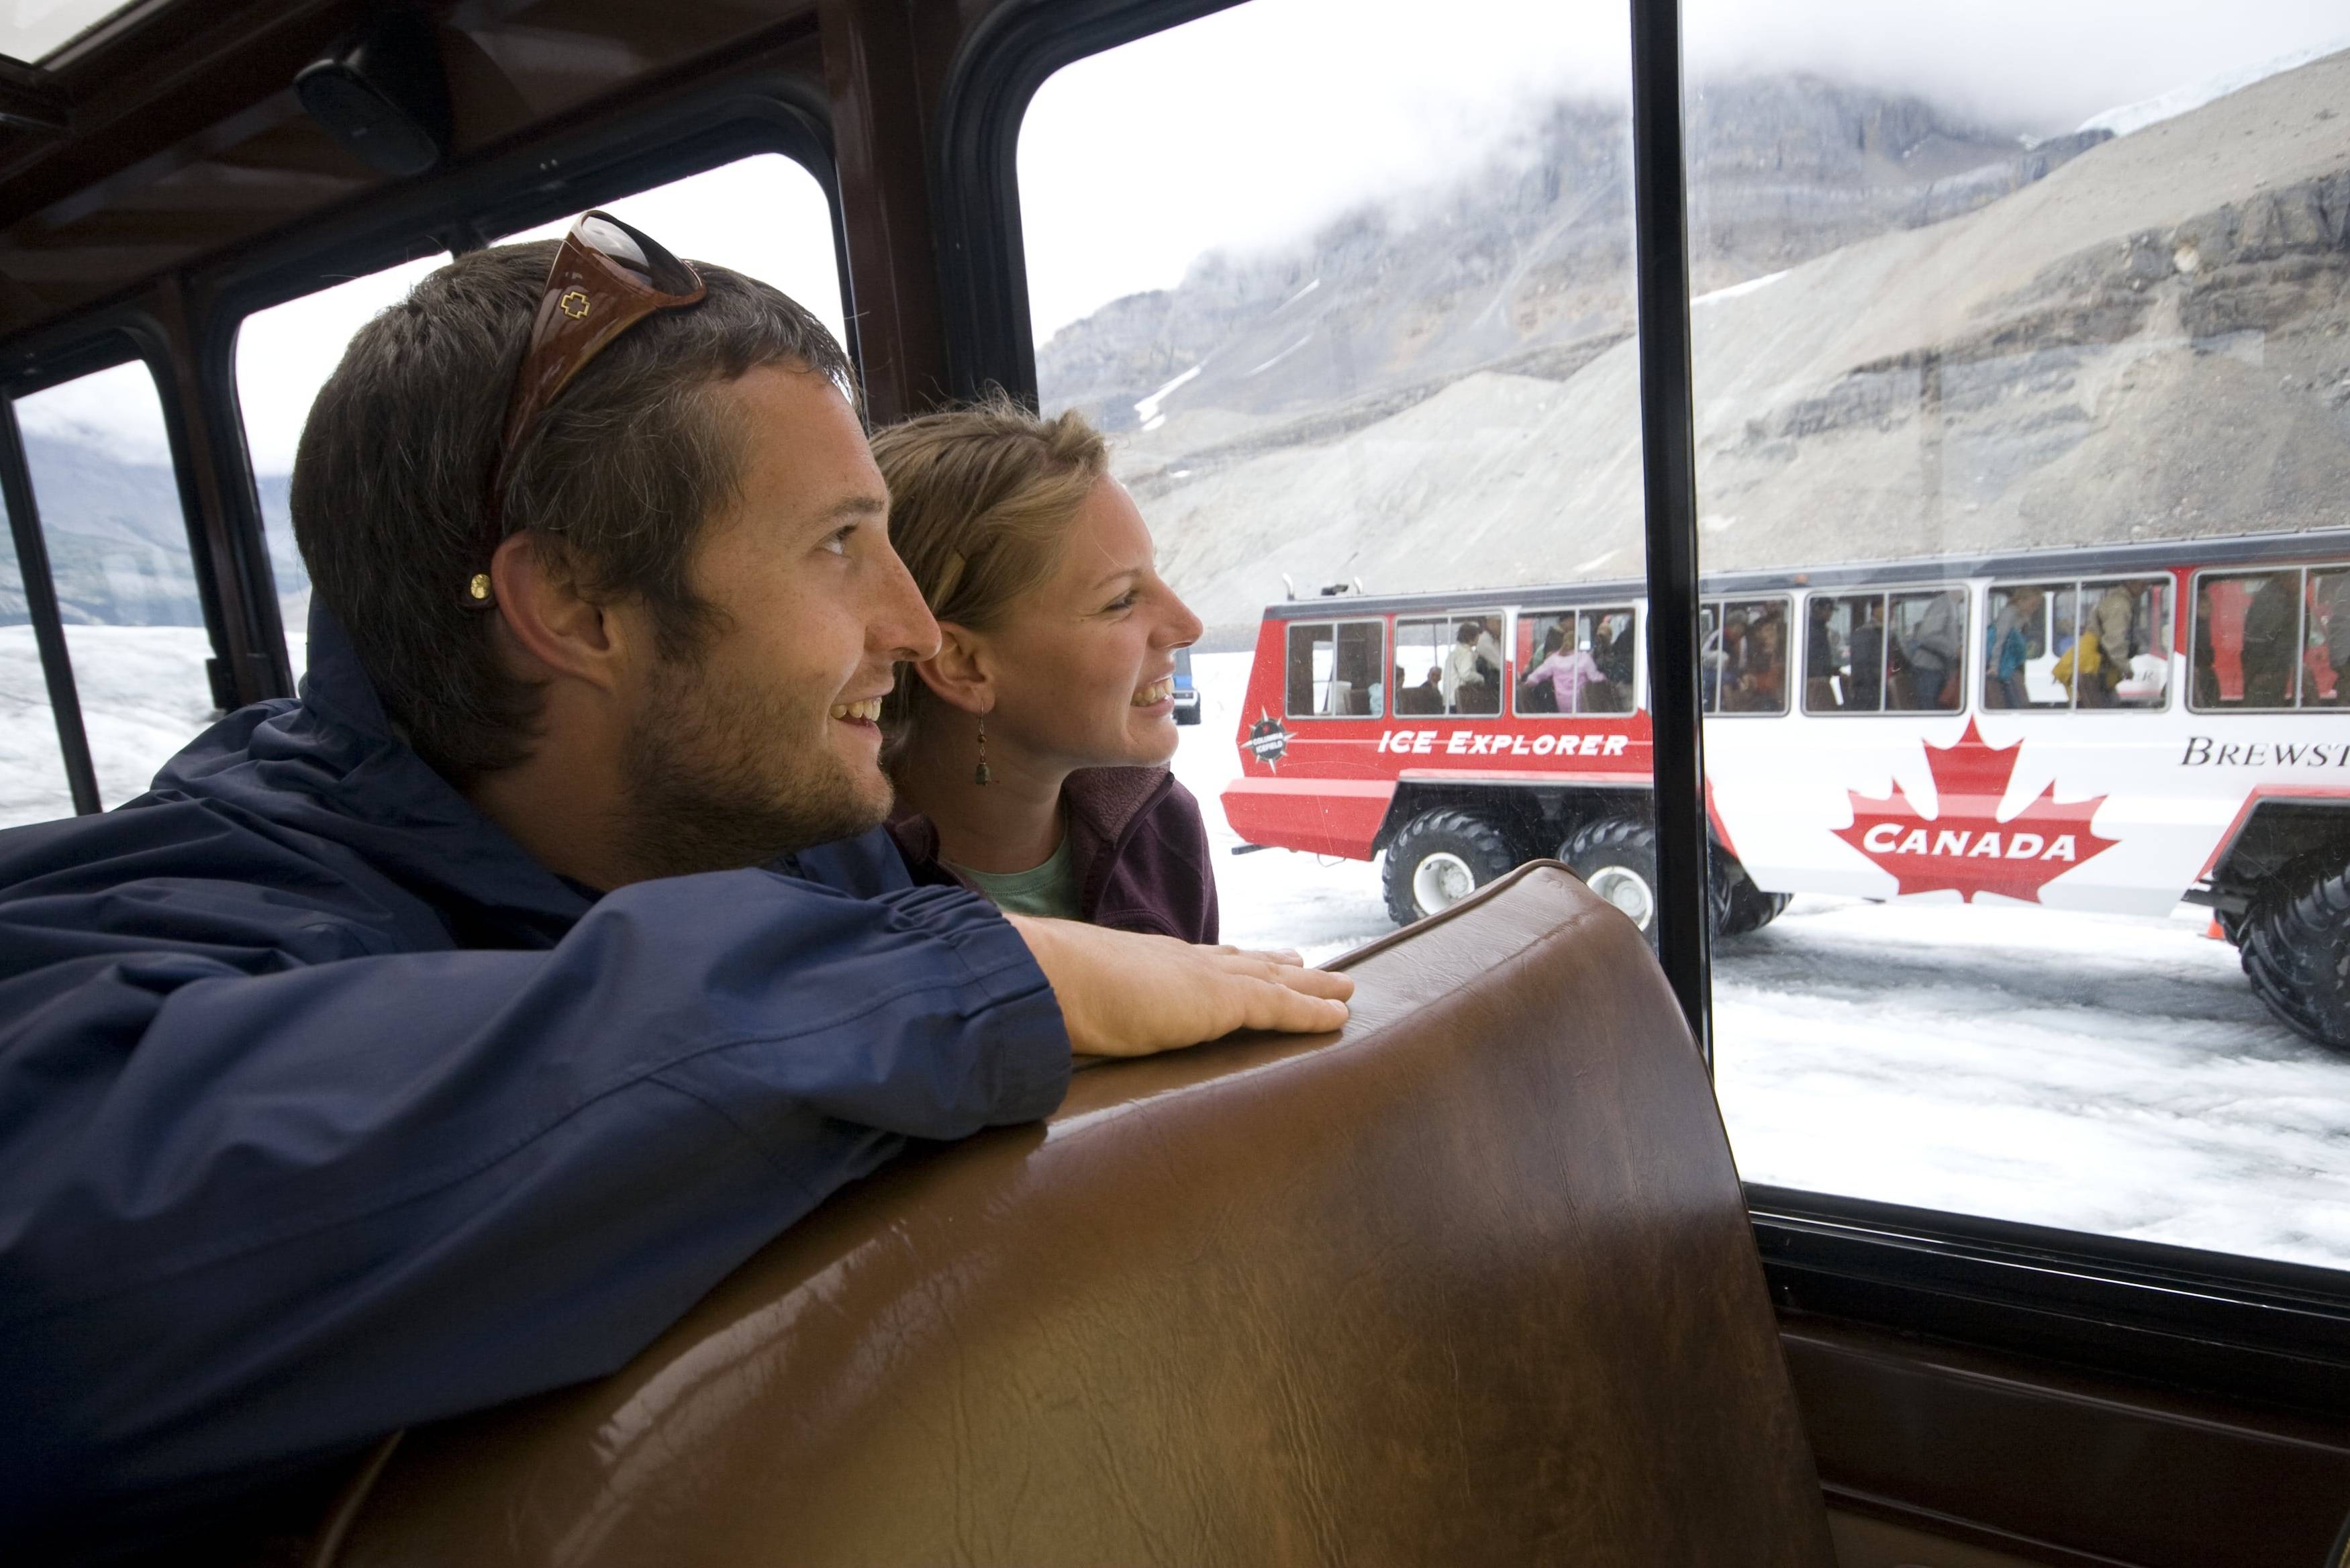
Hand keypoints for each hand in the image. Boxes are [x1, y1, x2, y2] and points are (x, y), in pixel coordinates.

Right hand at [1004, 917, 1352, 1057]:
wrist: (1049, 979)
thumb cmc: (1048, 995)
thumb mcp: (1078, 1005)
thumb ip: (1090, 1014)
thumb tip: (1067, 1032)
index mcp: (1151, 962)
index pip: (1204, 960)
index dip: (1234, 960)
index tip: (1254, 957)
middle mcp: (1184, 961)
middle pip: (1247, 963)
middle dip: (1281, 967)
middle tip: (1310, 966)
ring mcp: (1204, 978)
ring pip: (1275, 981)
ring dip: (1312, 987)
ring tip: (1343, 989)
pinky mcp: (1220, 1001)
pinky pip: (1280, 1007)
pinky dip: (1312, 1013)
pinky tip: (1339, 1016)